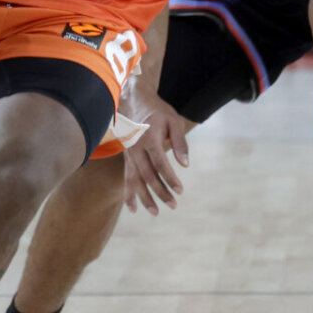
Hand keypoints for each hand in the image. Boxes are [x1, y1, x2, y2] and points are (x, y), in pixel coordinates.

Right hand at [122, 91, 190, 215]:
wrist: (135, 100)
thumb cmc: (158, 111)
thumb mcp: (174, 121)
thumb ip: (180, 143)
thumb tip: (185, 164)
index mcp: (149, 137)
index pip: (160, 163)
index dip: (170, 178)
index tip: (180, 190)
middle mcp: (136, 148)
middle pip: (147, 175)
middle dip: (160, 192)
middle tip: (173, 205)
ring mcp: (129, 154)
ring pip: (135, 179)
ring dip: (144, 197)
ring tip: (155, 212)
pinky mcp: (126, 157)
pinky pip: (126, 178)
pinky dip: (129, 194)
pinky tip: (132, 208)